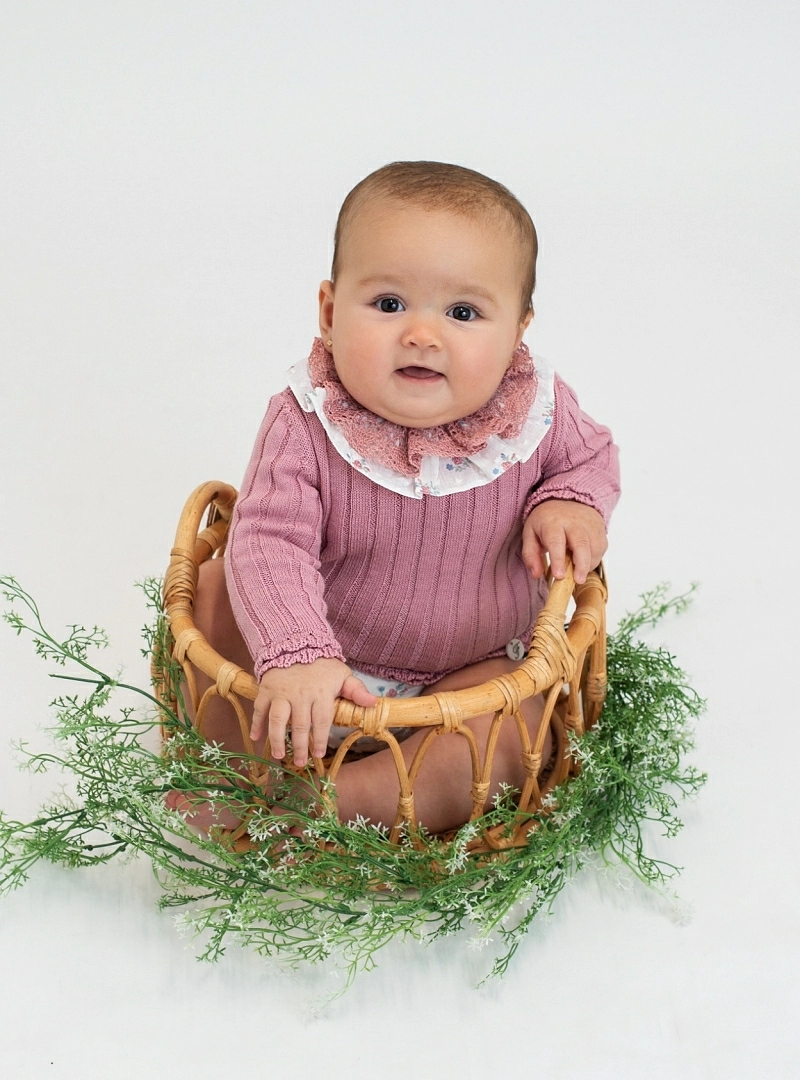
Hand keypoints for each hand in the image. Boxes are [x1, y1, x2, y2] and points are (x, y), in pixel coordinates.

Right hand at [251, 658, 377, 767]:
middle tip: (301, 763)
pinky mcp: (266, 689)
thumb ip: (357, 690)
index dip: (320, 739)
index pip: (321, 721)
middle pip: (300, 725)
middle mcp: (300, 695)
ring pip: (277, 719)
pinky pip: (259, 708)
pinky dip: (256, 723)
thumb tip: (373, 703)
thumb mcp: (343, 675)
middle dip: (300, 746)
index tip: (319, 754)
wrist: (297, 643)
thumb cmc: (322, 665)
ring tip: (279, 755)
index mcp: (321, 693)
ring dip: (277, 738)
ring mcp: (281, 692)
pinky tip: (255, 737)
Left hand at [522, 499, 606, 584]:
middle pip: (581, 543)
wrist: (568, 498)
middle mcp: (573, 522)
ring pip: (594, 547)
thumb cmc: (547, 520)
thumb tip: (536, 574)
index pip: (556, 541)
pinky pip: (601, 547)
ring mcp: (589, 525)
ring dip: (589, 564)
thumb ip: (530, 555)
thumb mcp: (530, 534)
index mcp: (552, 523)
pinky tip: (585, 563)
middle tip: (578, 580)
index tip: (559, 575)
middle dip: (581, 564)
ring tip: (579, 574)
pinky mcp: (600, 529)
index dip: (558, 559)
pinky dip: (595, 559)